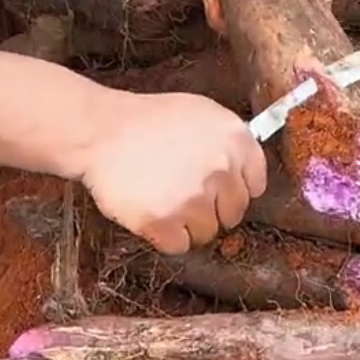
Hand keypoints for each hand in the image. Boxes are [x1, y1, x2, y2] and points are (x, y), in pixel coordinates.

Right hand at [79, 89, 266, 254]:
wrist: (103, 131)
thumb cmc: (150, 119)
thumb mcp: (201, 113)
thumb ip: (229, 142)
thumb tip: (245, 170)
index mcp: (236, 140)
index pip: (256, 184)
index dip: (237, 188)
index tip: (221, 189)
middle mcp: (221, 170)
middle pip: (233, 213)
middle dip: (212, 208)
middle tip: (186, 194)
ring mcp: (194, 199)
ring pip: (207, 232)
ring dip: (187, 223)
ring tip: (164, 199)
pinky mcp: (165, 223)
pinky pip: (179, 246)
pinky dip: (166, 236)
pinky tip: (153, 212)